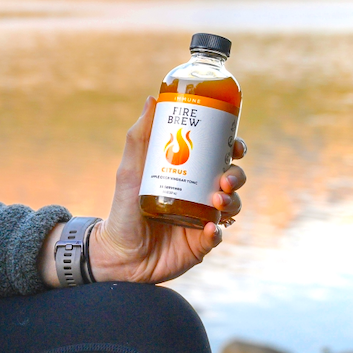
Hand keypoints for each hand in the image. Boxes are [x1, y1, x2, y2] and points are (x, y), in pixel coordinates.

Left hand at [39, 97, 245, 286]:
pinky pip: (218, 237)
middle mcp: (200, 195)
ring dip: (231, 201)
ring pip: (232, 206)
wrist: (116, 253)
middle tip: (225, 178)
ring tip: (217, 201)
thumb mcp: (130, 170)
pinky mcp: (201, 244)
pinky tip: (211, 229)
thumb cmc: (123, 209)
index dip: (233, 147)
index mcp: (190, 174)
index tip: (234, 144)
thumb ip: (139, 137)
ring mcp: (203, 219)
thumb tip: (152, 99)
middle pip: (232, 179)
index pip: (219, 156)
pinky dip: (218, 233)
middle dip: (236, 175)